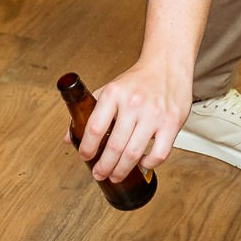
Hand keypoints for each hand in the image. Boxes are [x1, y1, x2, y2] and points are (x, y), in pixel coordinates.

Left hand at [70, 58, 191, 182]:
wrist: (168, 65)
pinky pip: (159, 154)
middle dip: (103, 166)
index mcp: (114, 94)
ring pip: (134, 153)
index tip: (84, 157)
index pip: (95, 127)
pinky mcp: (172, 123)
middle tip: (99, 174)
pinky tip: (142, 163)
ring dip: (121, 170)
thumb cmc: (138, 80)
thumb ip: (88, 111)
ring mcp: (154, 114)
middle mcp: (133, 104)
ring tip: (115, 176)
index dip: (87, 147)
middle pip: (114, 146)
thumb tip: (69, 137)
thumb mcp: (109, 89)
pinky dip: (148, 164)